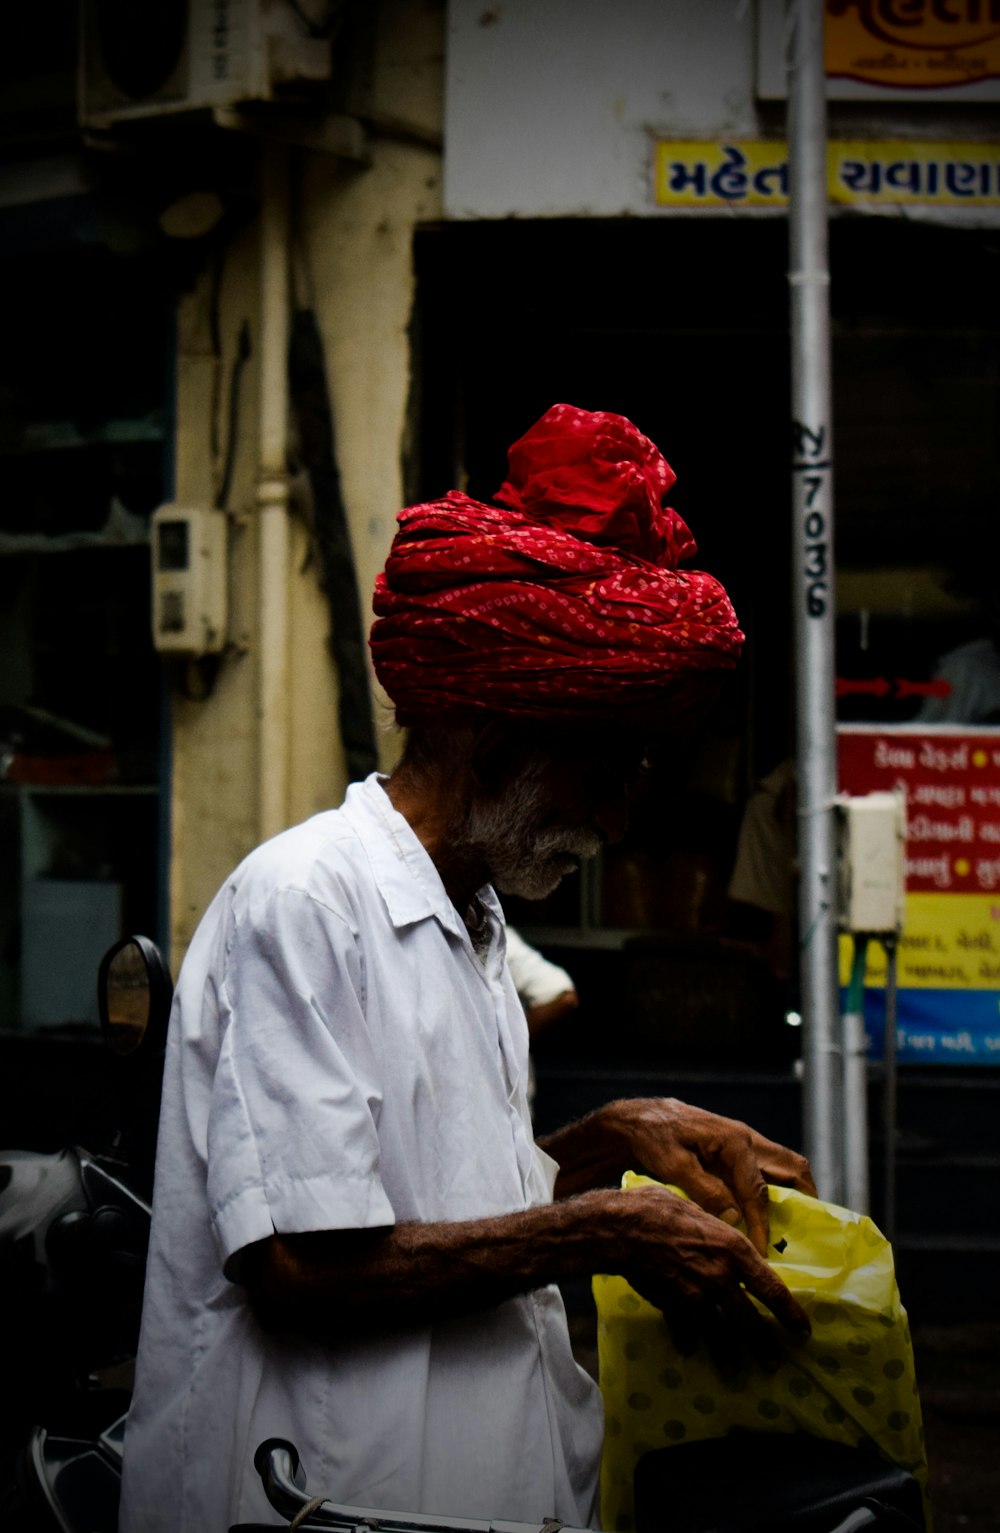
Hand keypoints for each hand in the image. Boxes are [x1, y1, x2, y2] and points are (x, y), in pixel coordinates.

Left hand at [603, 1097, 816, 1256]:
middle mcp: (748, 1140)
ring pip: (786, 1168)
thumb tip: (735, 1220)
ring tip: (794, 1231)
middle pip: (793, 1168)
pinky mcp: (739, 1152)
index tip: (763, 1253)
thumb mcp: (674, 1166)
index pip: (758, 1190)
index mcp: (734, 1142)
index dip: (762, 1224)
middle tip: (806, 1237)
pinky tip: (769, 1218)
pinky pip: (769, 1172)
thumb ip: (705, 1191)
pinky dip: (777, 1193)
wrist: (641, 1119)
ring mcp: (747, 1144)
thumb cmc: (655, 1139)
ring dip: (795, 1196)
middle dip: (806, 1201)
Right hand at [616, 1183, 810, 1372]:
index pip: (772, 1288)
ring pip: (720, 1334)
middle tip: (773, 1362)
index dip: (789, 1312)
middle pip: (749, 1320)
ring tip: (735, 1370)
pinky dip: (688, 1340)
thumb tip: (725, 1235)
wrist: (621, 1229)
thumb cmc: (659, 1208)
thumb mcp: (699, 1211)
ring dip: (729, 1355)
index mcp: (733, 1250)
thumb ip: (716, 1230)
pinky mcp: (673, 1308)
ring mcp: (697, 1297)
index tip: (802, 1330)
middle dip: (763, 1345)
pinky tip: (689, 1349)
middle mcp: (721, 1278)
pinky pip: (685, 1330)